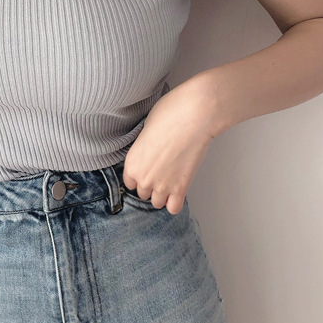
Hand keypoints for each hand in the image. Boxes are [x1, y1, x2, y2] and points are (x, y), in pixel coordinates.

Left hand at [122, 77, 219, 214]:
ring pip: (157, 202)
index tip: (146, 170)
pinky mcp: (181, 188)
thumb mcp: (146, 128)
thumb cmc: (170, 115)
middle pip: (142, 193)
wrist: (194, 116)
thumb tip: (149, 149)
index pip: (129, 182)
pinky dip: (175, 203)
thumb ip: (143, 147)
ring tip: (170, 182)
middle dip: (150, 185)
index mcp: (131, 162)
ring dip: (162, 194)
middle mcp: (143, 178)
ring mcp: (162, 185)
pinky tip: (178, 192)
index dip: (138, 176)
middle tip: (161, 173)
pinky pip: (173, 208)